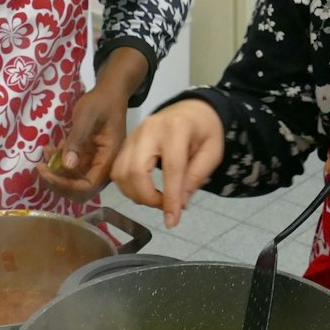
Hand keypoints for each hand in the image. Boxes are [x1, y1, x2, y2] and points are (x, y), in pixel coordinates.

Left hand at [38, 82, 128, 200]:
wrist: (109, 94)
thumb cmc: (101, 103)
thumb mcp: (87, 117)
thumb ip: (77, 140)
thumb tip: (67, 166)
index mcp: (110, 159)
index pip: (88, 186)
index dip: (66, 185)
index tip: (46, 172)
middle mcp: (104, 167)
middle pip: (80, 190)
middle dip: (58, 182)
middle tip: (41, 167)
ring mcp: (96, 164)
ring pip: (73, 181)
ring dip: (56, 173)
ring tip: (45, 153)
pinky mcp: (88, 159)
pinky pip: (71, 169)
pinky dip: (58, 163)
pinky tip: (50, 149)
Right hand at [110, 99, 223, 228]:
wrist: (192, 108)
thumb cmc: (205, 130)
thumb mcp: (213, 152)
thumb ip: (197, 177)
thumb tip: (180, 204)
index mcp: (177, 128)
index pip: (171, 169)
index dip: (170, 198)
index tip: (172, 221)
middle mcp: (150, 129)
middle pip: (136, 171)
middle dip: (147, 197)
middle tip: (164, 206)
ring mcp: (134, 134)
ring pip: (121, 172)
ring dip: (135, 194)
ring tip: (155, 198)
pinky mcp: (126, 141)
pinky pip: (117, 169)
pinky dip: (127, 186)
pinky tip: (144, 189)